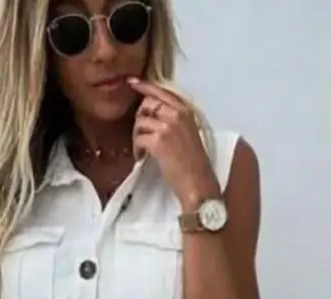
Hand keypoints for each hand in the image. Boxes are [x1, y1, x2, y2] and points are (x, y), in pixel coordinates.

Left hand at [129, 78, 220, 209]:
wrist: (198, 183)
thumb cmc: (194, 164)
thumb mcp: (189, 134)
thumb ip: (175, 121)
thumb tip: (154, 115)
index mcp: (186, 111)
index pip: (162, 91)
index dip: (145, 86)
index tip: (132, 83)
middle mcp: (178, 114)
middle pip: (147, 104)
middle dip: (140, 118)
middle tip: (141, 135)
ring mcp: (168, 127)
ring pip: (140, 121)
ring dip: (137, 136)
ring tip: (142, 150)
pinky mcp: (158, 142)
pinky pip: (139, 139)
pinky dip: (137, 149)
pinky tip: (142, 157)